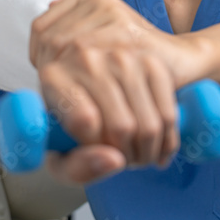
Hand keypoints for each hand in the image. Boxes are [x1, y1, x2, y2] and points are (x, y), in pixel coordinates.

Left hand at [31, 0, 204, 183]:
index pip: (84, 122)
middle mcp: (82, 54)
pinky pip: (167, 112)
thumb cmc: (77, 118)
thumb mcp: (62, 152)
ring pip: (147, 124)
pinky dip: (167, 139)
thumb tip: (113, 160)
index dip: (95, 147)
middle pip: (120, 127)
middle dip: (127, 156)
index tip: (94, 149)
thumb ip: (76, 167)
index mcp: (51, 74)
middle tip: (123, 159)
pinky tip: (157, 144)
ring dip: (148, 151)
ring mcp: (120, 52)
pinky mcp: (151, 58)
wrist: (102, 79)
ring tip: (138, 153)